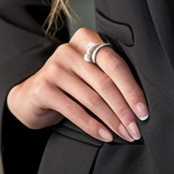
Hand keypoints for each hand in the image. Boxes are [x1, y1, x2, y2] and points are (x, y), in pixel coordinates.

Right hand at [6, 27, 148, 143]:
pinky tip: (104, 135)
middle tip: (135, 127)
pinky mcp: (43, 88)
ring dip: (111, 120)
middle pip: (105, 82)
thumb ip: (107, 74)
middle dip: (123, 108)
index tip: (143, 110)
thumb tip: (138, 102)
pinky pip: (74, 110)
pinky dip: (93, 126)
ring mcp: (54, 68)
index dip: (131, 89)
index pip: (115, 63)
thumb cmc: (68, 82)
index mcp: (86, 38)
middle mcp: (69, 49)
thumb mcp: (88, 71)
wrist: (31, 95)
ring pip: (92, 98)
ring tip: (123, 133)